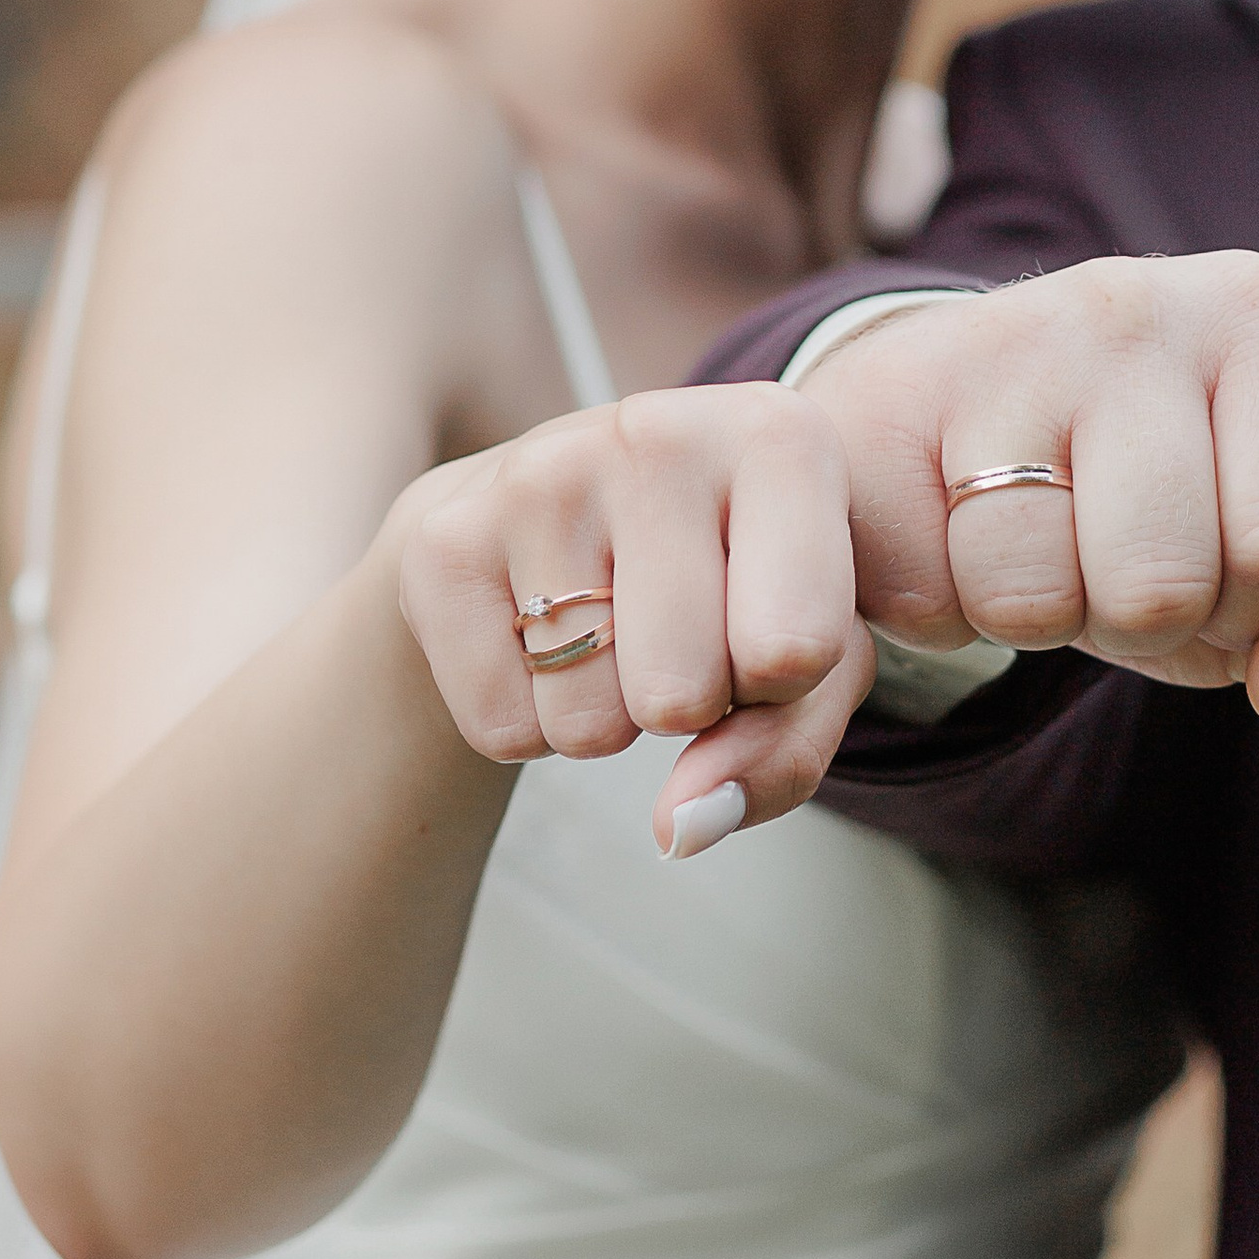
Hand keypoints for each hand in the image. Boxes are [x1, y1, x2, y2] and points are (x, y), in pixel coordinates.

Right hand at [390, 384, 875, 855]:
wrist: (567, 507)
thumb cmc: (727, 587)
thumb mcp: (813, 659)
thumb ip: (786, 751)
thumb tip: (679, 826)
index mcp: (780, 438)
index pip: (795, 653)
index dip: (783, 687)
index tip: (770, 629)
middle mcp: (659, 432)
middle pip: (683, 699)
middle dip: (691, 708)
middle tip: (682, 634)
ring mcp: (541, 474)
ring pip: (589, 726)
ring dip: (608, 722)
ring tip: (614, 631)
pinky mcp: (445, 538)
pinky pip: (504, 729)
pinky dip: (531, 724)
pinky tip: (544, 637)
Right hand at [800, 253, 1258, 726]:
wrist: (963, 426)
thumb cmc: (1167, 502)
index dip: (1254, 596)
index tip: (1224, 545)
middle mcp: (1134, 302)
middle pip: (1160, 585)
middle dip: (1140, 616)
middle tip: (1110, 549)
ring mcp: (998, 342)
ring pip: (1030, 598)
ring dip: (1034, 618)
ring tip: (1031, 539)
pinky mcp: (877, 403)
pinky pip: (921, 598)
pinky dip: (936, 611)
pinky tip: (946, 536)